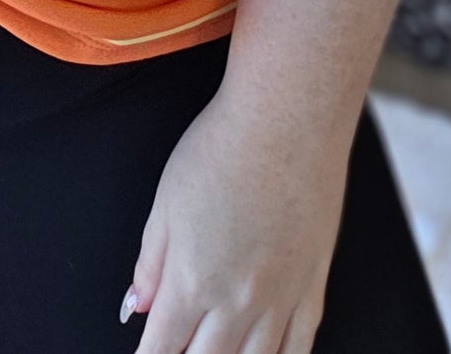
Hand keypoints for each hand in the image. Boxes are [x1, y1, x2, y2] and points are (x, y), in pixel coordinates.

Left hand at [122, 81, 351, 353]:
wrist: (287, 120)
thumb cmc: (222, 149)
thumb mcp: (166, 202)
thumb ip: (151, 264)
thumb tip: (137, 307)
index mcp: (192, 282)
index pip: (161, 350)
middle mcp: (237, 303)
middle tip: (177, 351)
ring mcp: (281, 301)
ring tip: (214, 352)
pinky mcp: (313, 289)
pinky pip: (298, 350)